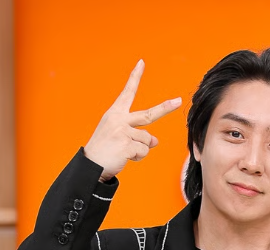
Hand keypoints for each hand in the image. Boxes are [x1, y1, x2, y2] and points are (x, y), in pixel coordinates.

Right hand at [84, 59, 181, 181]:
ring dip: (140, 150)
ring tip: (124, 152)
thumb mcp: (118, 137)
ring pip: (147, 140)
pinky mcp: (126, 145)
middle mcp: (119, 119)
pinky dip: (137, 157)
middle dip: (165, 108)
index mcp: (115, 114)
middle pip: (149, 114)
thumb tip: (155, 140)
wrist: (91, 165)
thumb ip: (137, 134)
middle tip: (178, 101)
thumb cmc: (103, 150)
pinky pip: (144, 152)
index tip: (141, 63)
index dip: (135, 77)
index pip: (127, 93)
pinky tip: (124, 158)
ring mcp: (123, 132)